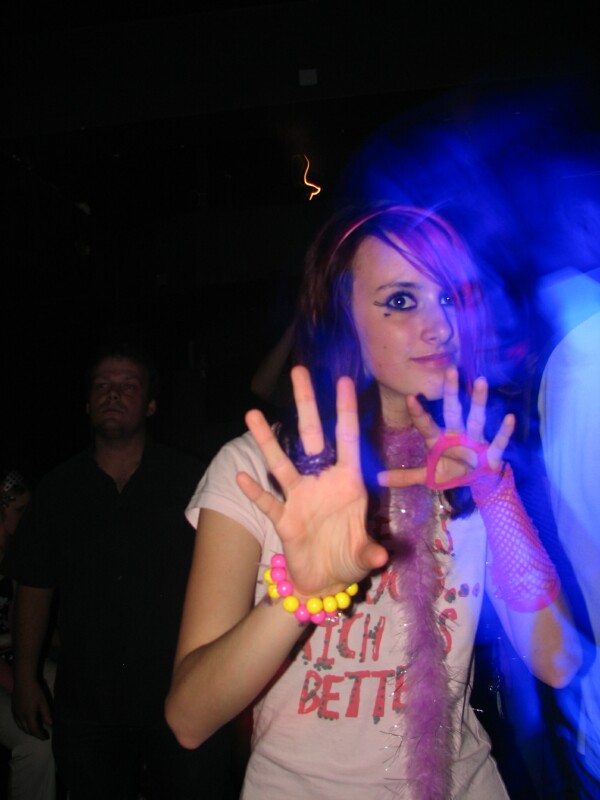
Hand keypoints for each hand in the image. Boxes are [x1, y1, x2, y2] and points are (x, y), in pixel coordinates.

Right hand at [11, 676, 52, 739]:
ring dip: (28, 731)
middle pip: (26, 730)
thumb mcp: (43, 702)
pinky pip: (17, 722)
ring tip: (35, 731)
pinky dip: (22, 726)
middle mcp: (20, 717)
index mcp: (28, 715)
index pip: (34, 730)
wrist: (23, 681)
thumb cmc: (35, 690)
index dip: (40, 735)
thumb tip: (50, 724)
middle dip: (34, 734)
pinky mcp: (13, 710)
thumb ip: (46, 713)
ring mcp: (15, 713)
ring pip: (21, 727)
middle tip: (42, 735)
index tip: (45, 737)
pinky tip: (26, 723)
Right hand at [237, 366, 387, 597]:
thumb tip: (380, 555)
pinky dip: (256, 491)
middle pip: (312, 438)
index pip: (348, 440)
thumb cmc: (349, 557)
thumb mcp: (365, 555)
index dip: (346, 411)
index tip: (343, 381)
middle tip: (298, 372)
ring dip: (267, 441)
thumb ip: (370, 550)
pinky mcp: (285, 520)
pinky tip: (243, 475)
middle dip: (306, 405)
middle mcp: (322, 482)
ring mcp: (300, 498)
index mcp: (348, 482)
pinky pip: (268, 503)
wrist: (326, 581)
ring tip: (252, 415)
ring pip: (281, 464)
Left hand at [378, 368, 514, 489]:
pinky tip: (509, 417)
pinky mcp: (492, 451)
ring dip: (479, 401)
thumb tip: (377, 479)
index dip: (419, 412)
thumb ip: (405, 477)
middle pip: (453, 411)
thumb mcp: (428, 476)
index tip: (411, 397)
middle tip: (450, 370)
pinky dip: (504, 431)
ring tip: (481, 380)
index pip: (426, 424)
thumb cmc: (451, 470)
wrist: (477, 481)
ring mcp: (475, 440)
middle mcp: (457, 434)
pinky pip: (498, 440)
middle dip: (451, 393)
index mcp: (439, 440)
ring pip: (476, 417)